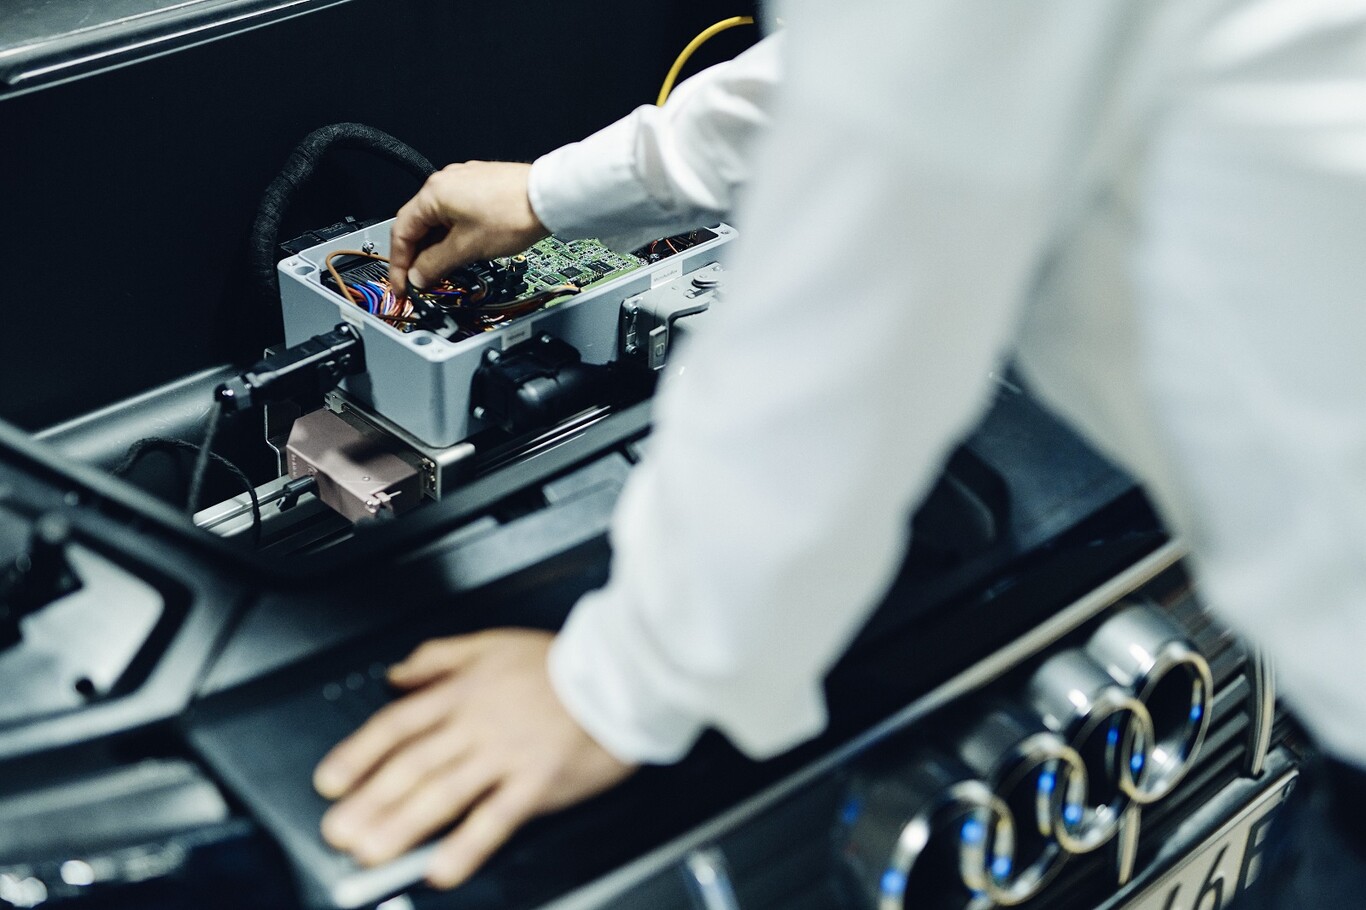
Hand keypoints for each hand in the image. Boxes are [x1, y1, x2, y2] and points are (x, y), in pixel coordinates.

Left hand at [313, 629, 634, 888]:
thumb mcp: (492, 642)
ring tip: (371, 853)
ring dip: (402, 826)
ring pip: (443, 794)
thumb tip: (398, 673)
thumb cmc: (561, 663)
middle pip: (411, 766)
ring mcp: (505, 756)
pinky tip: (441, 867)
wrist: (620, 675)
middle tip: (339, 830)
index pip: (397, 725)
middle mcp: (476, 725)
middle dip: (369, 801)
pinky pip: (494, 819)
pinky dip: (466, 846)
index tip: (331, 781)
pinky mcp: (537, 783)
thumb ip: (439, 657)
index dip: (358, 754)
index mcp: (463, 692)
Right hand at [388, 161, 549, 297]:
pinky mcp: (480, 187)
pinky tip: (460, 251)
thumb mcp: (467, 248)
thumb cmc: (514, 213)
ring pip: (437, 221)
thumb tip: (418, 276)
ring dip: (435, 248)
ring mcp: (463, 182)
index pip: (401, 232)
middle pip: (418, 225)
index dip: (399, 264)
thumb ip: (436, 264)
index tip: (403, 286)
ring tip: (443, 271)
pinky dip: (452, 235)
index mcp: (433, 193)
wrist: (550, 197)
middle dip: (417, 257)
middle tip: (421, 282)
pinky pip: (455, 214)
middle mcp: (444, 182)